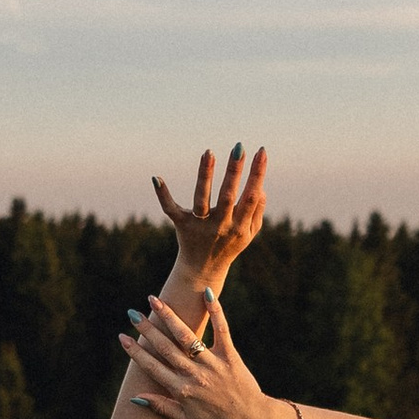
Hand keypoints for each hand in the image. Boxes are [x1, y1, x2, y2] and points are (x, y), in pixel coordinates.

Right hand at [120, 290, 286, 418]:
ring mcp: (212, 364)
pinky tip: (205, 293)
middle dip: (147, 330)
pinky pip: (221, 330)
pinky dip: (215, 311)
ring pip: (186, 336)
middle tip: (133, 313)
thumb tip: (135, 397)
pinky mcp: (230, 356)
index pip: (152, 367)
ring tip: (154, 301)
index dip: (136, 352)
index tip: (122, 337)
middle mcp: (194, 375)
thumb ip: (161, 407)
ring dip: (169, 317)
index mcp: (181, 391)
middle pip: (165, 348)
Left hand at [150, 143, 268, 293]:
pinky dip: (163, 194)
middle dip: (234, 171)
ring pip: (201, 199)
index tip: (262, 151)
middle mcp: (220, 225)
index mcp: (240, 226)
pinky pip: (170, 208)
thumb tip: (260, 188)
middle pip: (228, 196)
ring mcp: (200, 225)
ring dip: (205, 175)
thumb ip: (257, 211)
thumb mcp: (249, 233)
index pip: (251, 196)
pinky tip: (156, 177)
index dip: (258, 174)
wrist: (202, 271)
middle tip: (239, 147)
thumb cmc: (229, 245)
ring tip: (209, 152)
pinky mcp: (181, 225)